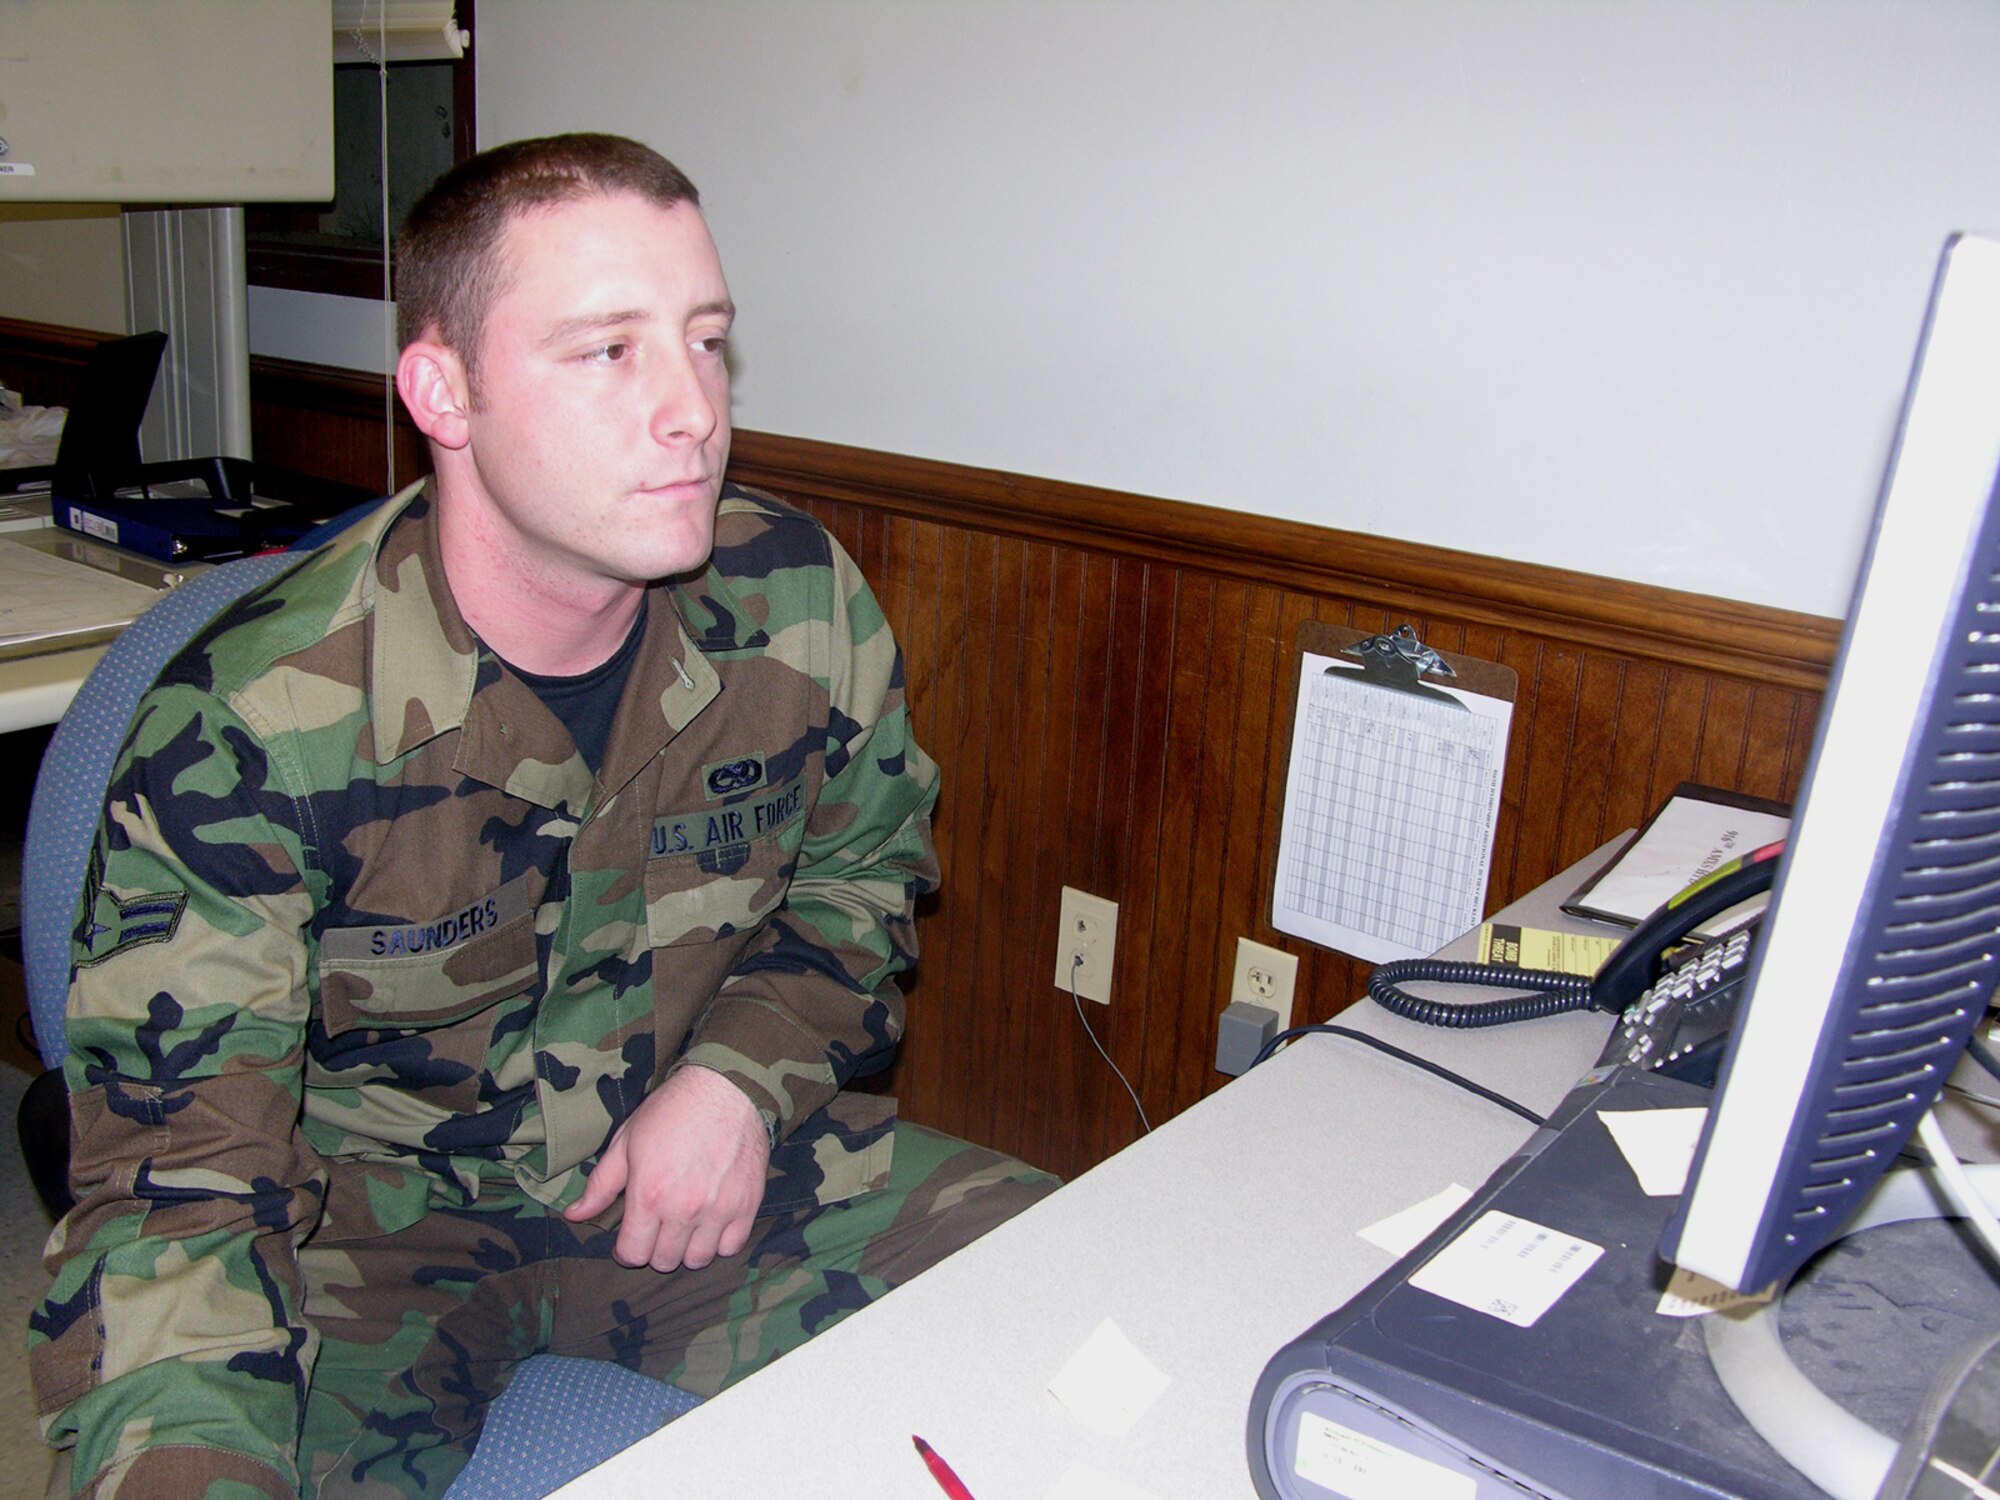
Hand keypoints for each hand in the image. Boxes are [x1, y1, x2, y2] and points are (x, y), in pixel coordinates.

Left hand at [562, 1065, 771, 1270]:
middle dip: (655, 1249)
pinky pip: (731, 1247)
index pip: (633, 1254)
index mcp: (649, 1195)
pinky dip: (719, 1241)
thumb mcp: (626, 1141)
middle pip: (664, 1261)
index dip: (626, 1250)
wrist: (726, 1087)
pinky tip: (711, 1222)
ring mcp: (719, 1210)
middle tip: (658, 1228)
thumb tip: (574, 1215)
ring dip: (687, 1249)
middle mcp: (684, 1209)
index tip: (630, 1238)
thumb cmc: (672, 1110)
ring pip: (698, 1260)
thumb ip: (601, 1185)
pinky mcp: (747, 1205)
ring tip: (685, 1227)